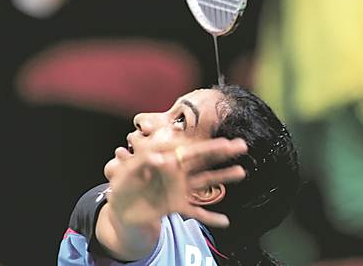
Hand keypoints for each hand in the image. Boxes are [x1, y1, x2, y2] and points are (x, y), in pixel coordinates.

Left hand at [106, 137, 247, 228]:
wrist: (120, 207)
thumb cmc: (123, 184)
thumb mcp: (128, 171)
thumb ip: (144, 162)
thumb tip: (162, 159)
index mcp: (165, 161)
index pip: (189, 150)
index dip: (207, 146)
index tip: (225, 141)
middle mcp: (177, 173)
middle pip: (203, 161)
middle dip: (222, 153)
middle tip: (242, 145)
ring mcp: (179, 189)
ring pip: (205, 182)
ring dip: (224, 177)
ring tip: (242, 171)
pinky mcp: (176, 207)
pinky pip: (196, 212)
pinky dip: (210, 217)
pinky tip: (225, 221)